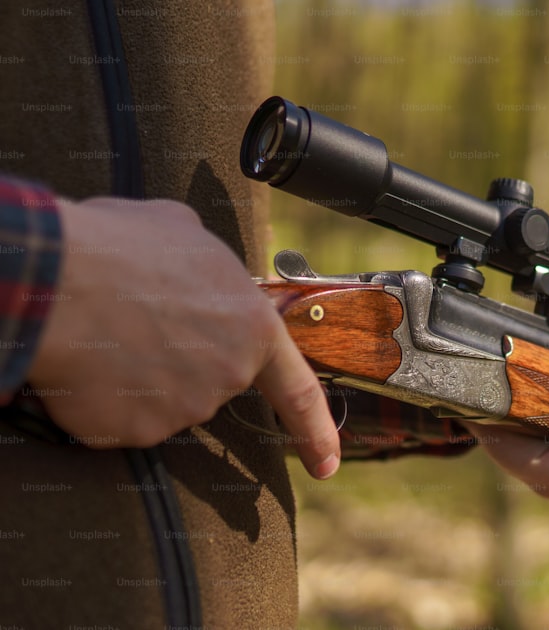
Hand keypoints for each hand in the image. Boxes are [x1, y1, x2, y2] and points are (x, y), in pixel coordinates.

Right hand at [26, 197, 340, 478]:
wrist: (57, 278)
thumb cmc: (122, 247)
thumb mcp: (184, 231)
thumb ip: (209, 265)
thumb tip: (195, 265)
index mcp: (254, 328)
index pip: (298, 391)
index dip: (315, 431)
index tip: (328, 466)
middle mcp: (228, 375)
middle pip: (207, 380)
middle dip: (177, 358)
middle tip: (137, 319)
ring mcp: (183, 408)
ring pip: (161, 399)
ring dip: (138, 375)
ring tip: (108, 330)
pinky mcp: (135, 431)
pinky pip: (120, 418)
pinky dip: (103, 398)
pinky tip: (88, 362)